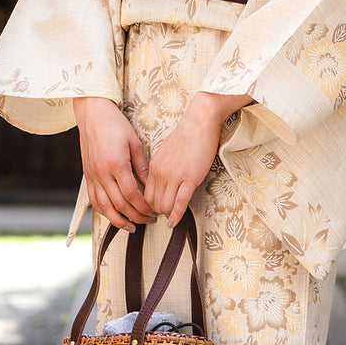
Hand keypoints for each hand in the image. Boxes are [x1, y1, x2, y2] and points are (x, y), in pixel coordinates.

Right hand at [73, 98, 153, 230]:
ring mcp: (92, 176)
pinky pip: (94, 200)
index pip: (131, 194)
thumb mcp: (135, 143)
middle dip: (136, 216)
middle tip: (149, 221)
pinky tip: (115, 216)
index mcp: (115, 163)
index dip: (143, 207)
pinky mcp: (87, 176)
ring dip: (118, 221)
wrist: (92, 114)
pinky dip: (105, 212)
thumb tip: (150, 187)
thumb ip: (142, 168)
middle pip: (119, 204)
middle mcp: (101, 173)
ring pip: (104, 207)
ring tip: (132, 227)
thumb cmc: (115, 125)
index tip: (154, 211)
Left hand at [144, 92, 253, 226]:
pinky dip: (177, 215)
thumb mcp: (167, 152)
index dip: (151, 206)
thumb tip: (165, 181)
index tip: (158, 210)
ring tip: (173, 218)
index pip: (145, 194)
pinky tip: (176, 222)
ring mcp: (174, 176)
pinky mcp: (189, 178)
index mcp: (153, 166)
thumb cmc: (188, 135)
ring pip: (164, 205)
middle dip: (159, 213)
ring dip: (168, 214)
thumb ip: (163, 167)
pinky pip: (180, 203)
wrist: (200, 121)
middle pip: (152, 203)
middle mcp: (160, 172)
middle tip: (166, 216)